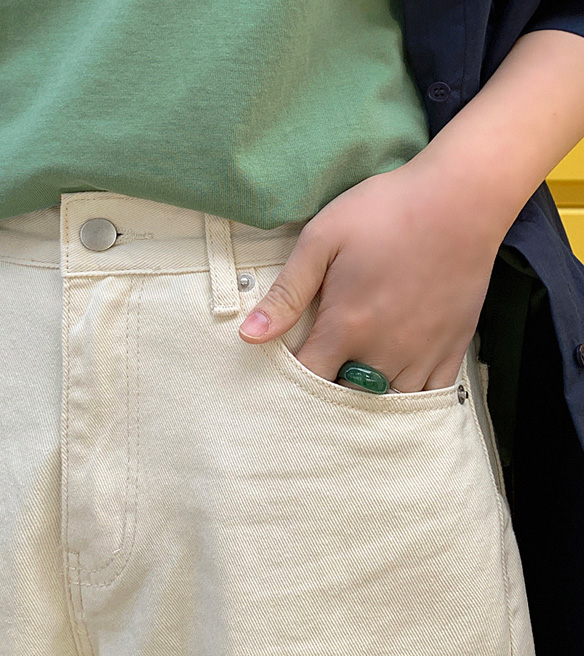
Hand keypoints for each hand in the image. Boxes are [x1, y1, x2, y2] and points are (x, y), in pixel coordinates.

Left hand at [237, 158, 506, 391]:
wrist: (460, 198)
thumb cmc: (386, 211)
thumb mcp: (323, 239)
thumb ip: (286, 293)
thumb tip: (248, 336)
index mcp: (346, 327)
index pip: (308, 379)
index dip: (291, 383)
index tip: (286, 373)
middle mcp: (384, 350)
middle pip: (347, 398)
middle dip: (329, 395)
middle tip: (321, 379)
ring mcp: (421, 353)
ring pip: (388, 403)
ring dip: (368, 399)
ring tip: (356, 383)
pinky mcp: (452, 348)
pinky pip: (430, 396)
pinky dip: (411, 401)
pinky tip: (397, 387)